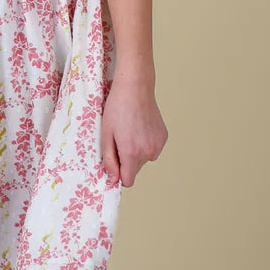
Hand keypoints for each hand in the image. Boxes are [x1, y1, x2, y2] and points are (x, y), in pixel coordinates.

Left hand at [100, 68, 167, 187]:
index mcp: (132, 154)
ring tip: (130, 130)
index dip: (119, 173)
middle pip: (135, 169)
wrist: (135, 88)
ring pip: (144, 158)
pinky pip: (152, 148)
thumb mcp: (106, 134)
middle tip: (119, 138)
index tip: (114, 161)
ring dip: (137, 151)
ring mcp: (158, 145)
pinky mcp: (163, 137)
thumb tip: (113, 179)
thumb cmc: (117, 108)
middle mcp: (148, 153)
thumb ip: (109, 160)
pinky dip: (146, 142)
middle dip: (126, 160)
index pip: (128, 181)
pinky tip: (140, 126)